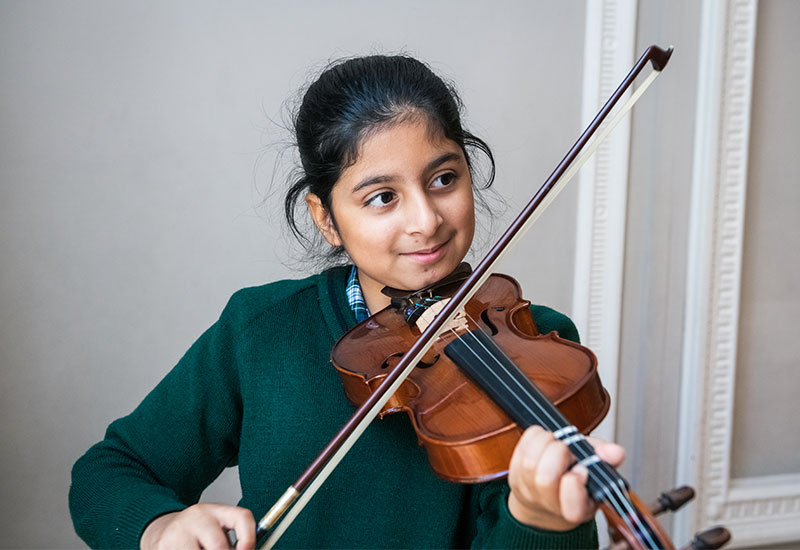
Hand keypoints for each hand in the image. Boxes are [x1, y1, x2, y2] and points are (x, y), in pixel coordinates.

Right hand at [140, 503, 255, 549]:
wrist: (163, 530)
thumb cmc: (197, 534)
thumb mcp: (216, 530)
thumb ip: (232, 541)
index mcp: (216, 511)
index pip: (241, 517)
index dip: (249, 538)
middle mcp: (197, 518)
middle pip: (218, 546)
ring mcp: (178, 533)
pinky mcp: (162, 546)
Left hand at [507, 426, 624, 530]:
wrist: (547, 499)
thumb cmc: (575, 482)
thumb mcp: (597, 474)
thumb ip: (606, 460)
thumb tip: (615, 452)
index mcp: (578, 509)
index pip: (572, 506)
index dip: (574, 484)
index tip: (581, 469)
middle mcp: (551, 504)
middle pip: (546, 478)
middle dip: (558, 452)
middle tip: (567, 449)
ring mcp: (529, 492)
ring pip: (530, 461)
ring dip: (545, 442)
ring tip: (556, 442)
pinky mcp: (515, 476)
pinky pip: (521, 448)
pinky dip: (534, 436)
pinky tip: (543, 440)